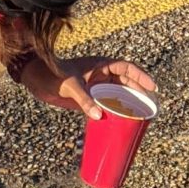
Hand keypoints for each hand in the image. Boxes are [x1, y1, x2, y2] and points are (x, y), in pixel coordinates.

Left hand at [19, 54, 156, 118]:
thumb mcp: (71, 86)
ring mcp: (95, 87)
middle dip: (139, 93)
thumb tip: (98, 116)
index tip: (152, 87)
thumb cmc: (53, 75)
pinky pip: (106, 105)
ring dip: (128, 103)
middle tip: (150, 105)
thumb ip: (84, 100)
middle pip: (126, 83)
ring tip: (140, 114)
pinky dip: (114, 112)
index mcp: (101, 65)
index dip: (141, 77)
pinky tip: (120, 122)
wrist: (36, 78)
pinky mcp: (88, 98)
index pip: (127, 68)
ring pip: (117, 94)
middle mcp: (101, 75)